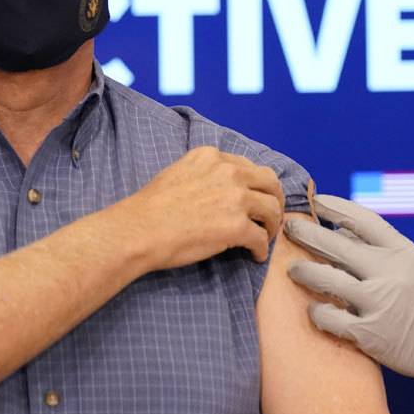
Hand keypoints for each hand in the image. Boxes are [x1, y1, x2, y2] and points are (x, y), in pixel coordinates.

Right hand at [112, 146, 284, 269]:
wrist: (139, 230)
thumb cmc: (152, 206)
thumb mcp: (180, 172)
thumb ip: (205, 173)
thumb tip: (221, 188)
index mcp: (213, 157)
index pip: (249, 167)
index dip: (257, 185)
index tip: (256, 198)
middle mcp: (229, 172)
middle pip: (270, 183)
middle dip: (274, 200)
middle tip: (271, 217)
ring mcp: (236, 198)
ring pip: (272, 210)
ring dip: (272, 225)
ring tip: (265, 237)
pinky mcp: (237, 226)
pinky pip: (261, 238)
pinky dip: (262, 249)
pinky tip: (255, 255)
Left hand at [283, 194, 413, 392]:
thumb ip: (385, 251)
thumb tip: (344, 232)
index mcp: (404, 252)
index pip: (363, 220)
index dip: (337, 208)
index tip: (318, 201)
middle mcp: (389, 272)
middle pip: (336, 245)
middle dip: (307, 234)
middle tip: (289, 228)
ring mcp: (377, 303)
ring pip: (326, 280)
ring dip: (304, 272)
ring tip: (293, 269)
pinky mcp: (368, 333)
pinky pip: (330, 318)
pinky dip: (317, 312)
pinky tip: (313, 310)